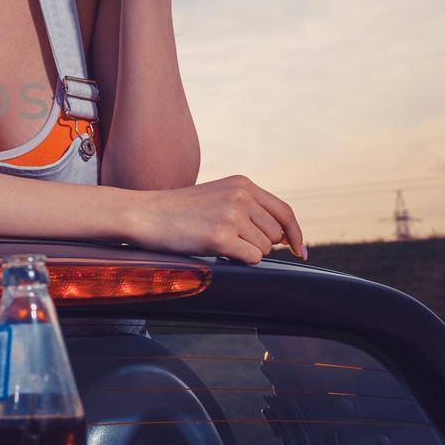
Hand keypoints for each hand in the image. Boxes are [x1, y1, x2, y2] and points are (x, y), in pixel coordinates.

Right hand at [127, 174, 305, 264]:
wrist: (145, 214)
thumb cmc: (180, 210)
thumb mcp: (218, 196)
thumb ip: (249, 207)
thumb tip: (284, 237)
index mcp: (243, 184)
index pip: (284, 212)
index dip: (296, 234)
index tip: (300, 251)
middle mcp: (241, 196)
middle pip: (276, 234)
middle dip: (260, 243)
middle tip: (231, 240)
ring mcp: (231, 216)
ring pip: (264, 248)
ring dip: (246, 251)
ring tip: (216, 239)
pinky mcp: (221, 237)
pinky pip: (251, 259)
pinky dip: (239, 260)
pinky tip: (216, 249)